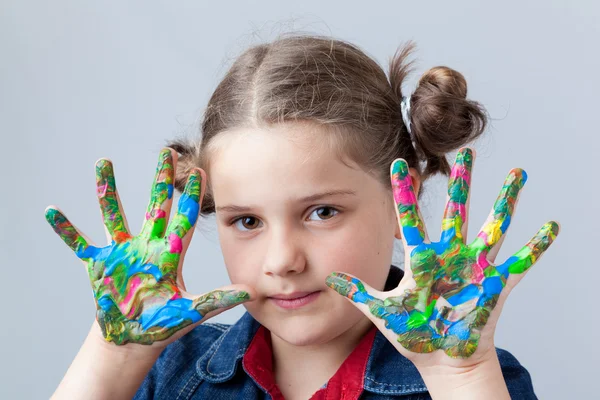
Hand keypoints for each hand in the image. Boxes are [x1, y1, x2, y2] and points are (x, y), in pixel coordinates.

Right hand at [46, 148, 251, 345]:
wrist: (134, 338)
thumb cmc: (164, 324)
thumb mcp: (192, 311)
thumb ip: (219, 299)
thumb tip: (252, 292)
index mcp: (169, 255)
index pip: (184, 219)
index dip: (192, 197)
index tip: (200, 171)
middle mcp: (146, 246)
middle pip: (155, 206)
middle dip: (161, 179)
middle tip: (168, 151)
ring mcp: (121, 252)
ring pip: (114, 214)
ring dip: (108, 190)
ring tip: (102, 162)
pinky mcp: (99, 264)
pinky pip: (80, 244)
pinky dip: (66, 231)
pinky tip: (52, 211)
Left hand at [326, 148, 558, 364]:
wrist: (441, 358)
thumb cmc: (413, 334)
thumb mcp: (381, 311)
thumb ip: (357, 291)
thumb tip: (328, 276)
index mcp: (422, 260)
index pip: (411, 219)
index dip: (405, 193)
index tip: (399, 164)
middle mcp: (450, 256)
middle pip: (456, 212)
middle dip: (461, 183)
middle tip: (465, 153)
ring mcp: (475, 267)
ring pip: (492, 227)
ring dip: (505, 202)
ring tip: (516, 174)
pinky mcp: (496, 285)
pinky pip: (520, 262)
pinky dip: (536, 247)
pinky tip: (550, 227)